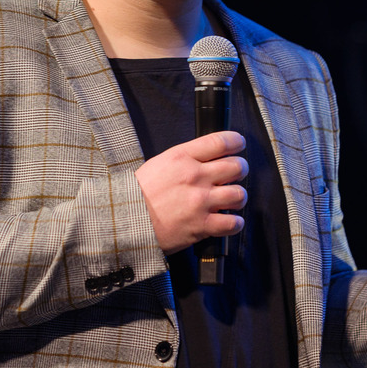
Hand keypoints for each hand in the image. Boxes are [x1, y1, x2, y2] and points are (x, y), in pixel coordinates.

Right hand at [135, 131, 247, 254]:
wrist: (126, 220)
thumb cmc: (138, 193)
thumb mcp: (159, 163)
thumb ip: (185, 159)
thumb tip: (207, 158)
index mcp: (182, 158)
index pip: (221, 142)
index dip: (236, 142)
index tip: (239, 145)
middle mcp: (195, 177)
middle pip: (237, 166)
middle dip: (240, 169)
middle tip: (235, 174)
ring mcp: (200, 202)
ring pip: (239, 194)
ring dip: (238, 197)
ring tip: (230, 199)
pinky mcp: (202, 225)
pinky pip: (233, 223)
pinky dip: (235, 223)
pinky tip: (229, 221)